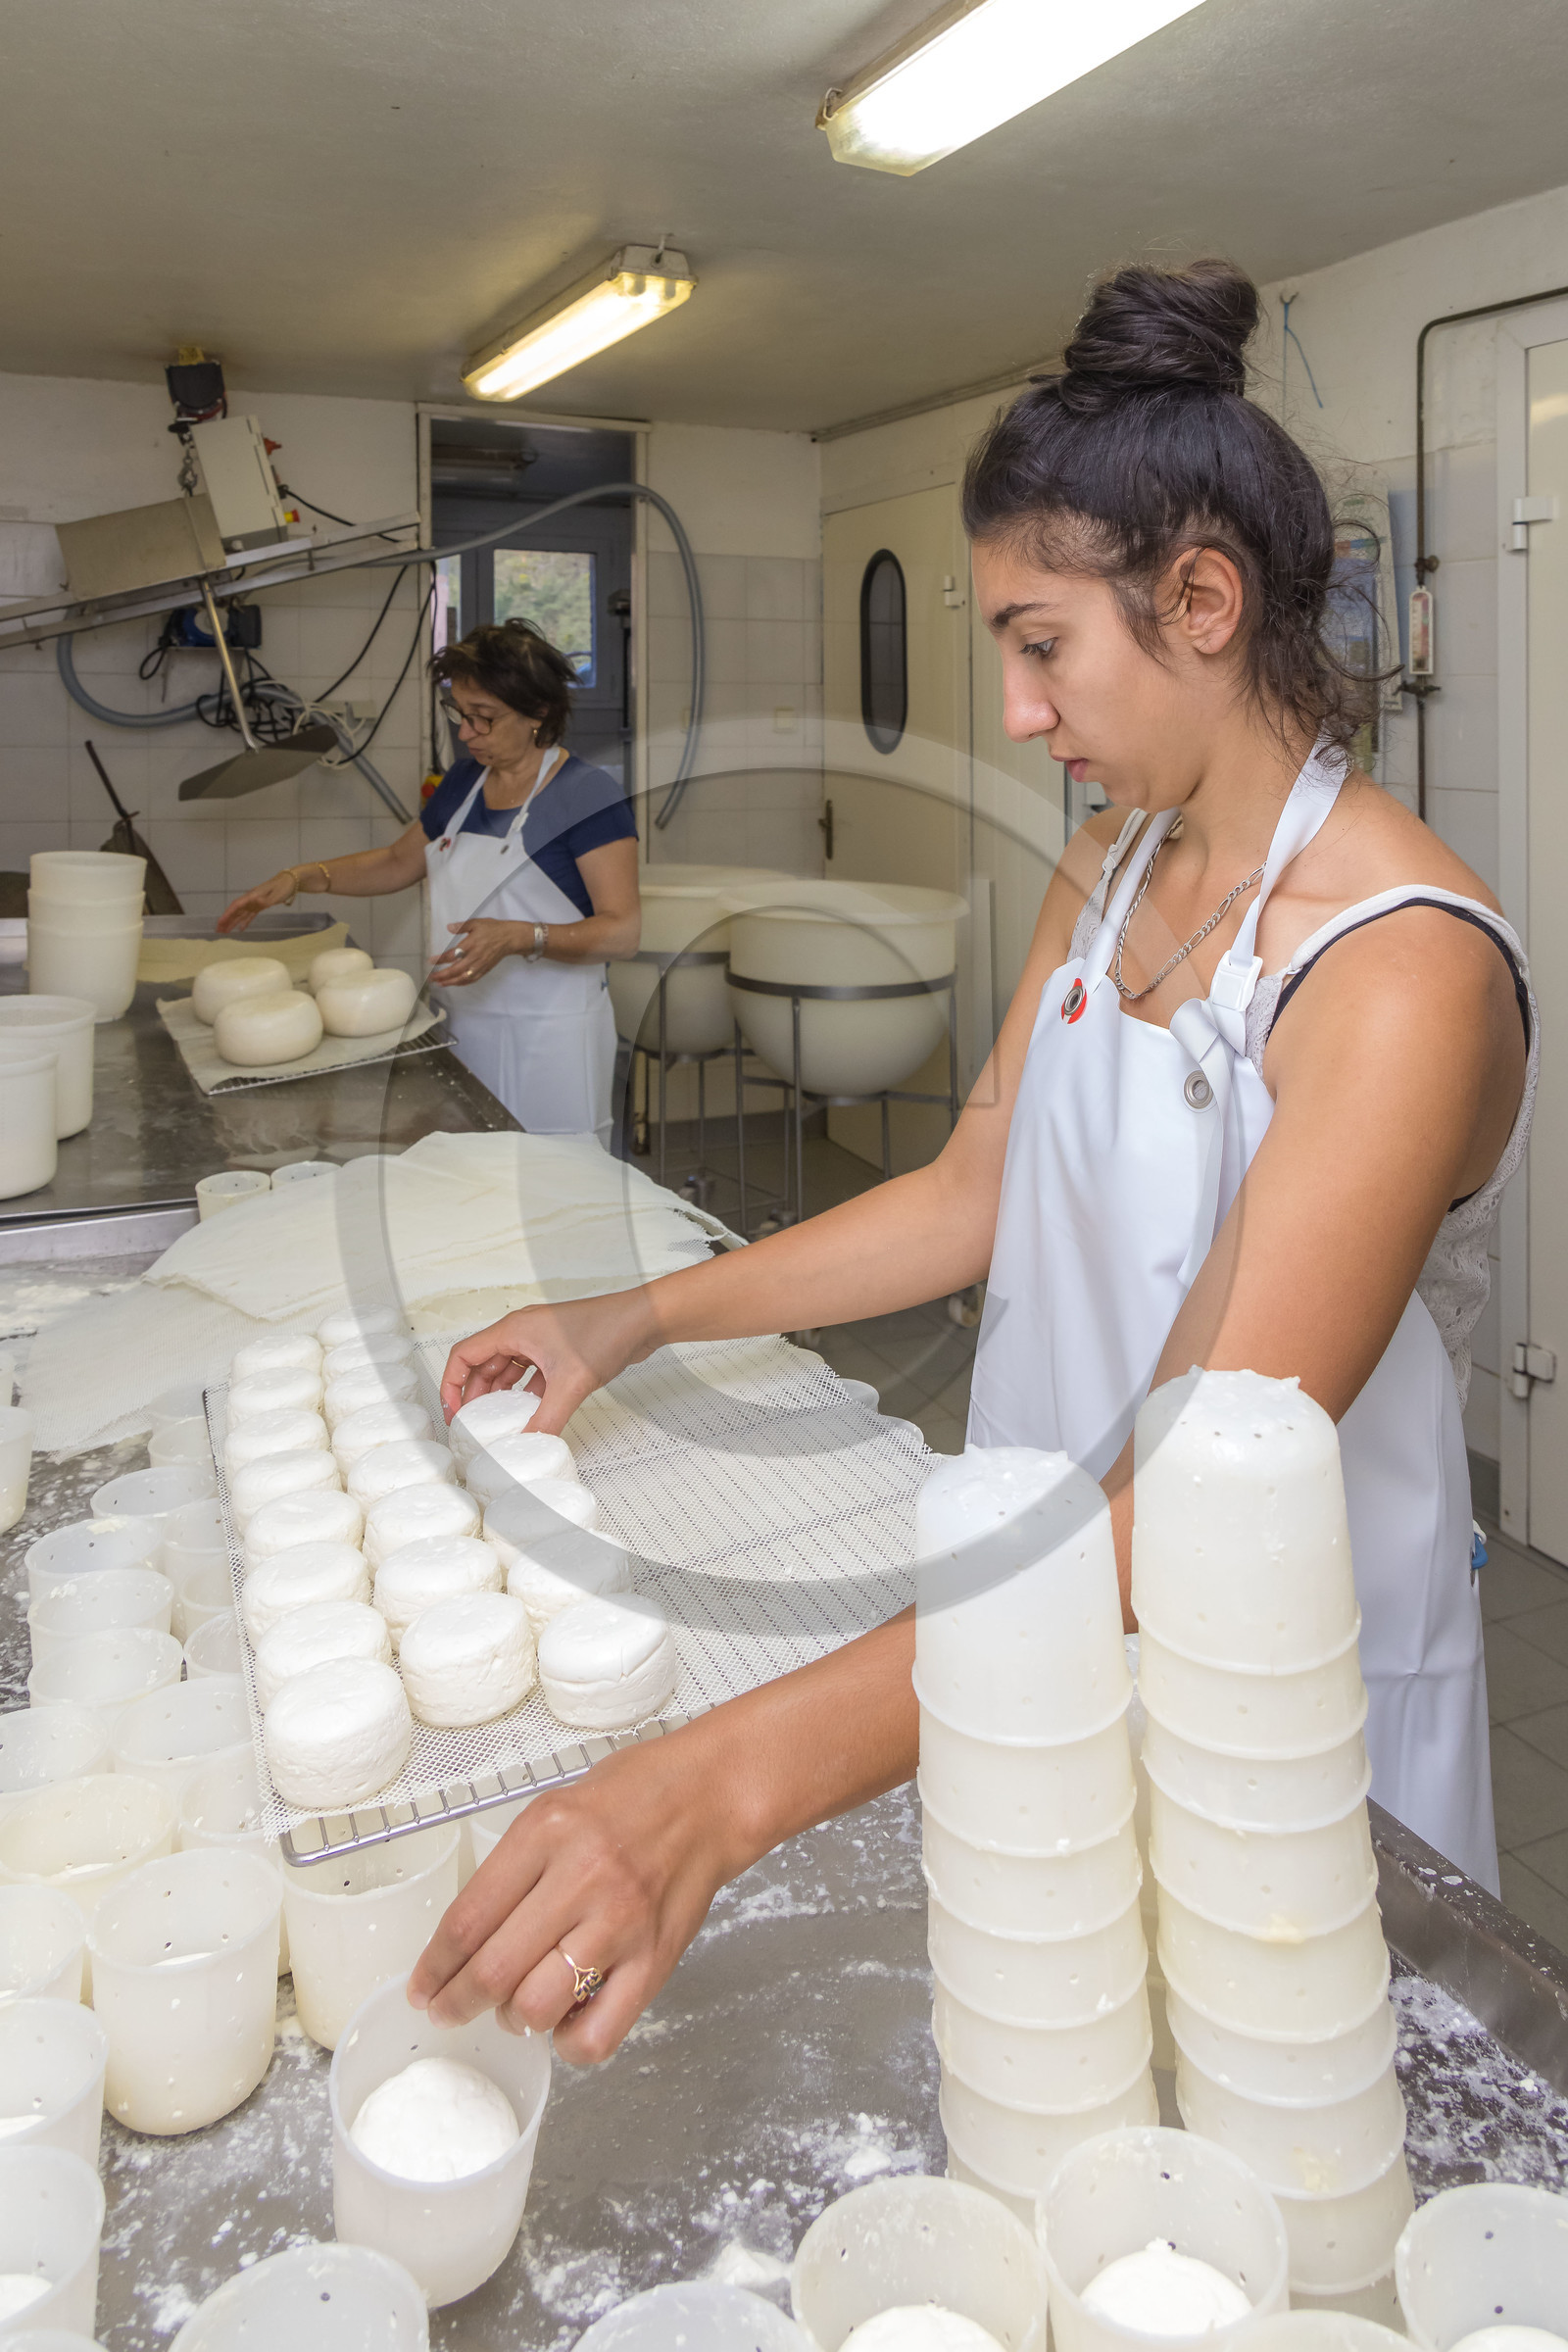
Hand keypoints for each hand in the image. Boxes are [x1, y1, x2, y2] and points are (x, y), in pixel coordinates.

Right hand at [216, 872, 297, 933]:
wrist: (290, 881)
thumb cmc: (283, 886)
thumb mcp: (275, 894)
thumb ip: (265, 900)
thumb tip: (256, 902)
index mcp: (252, 896)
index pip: (236, 906)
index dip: (228, 914)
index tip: (220, 922)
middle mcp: (250, 899)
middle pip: (235, 911)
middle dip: (226, 920)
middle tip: (218, 930)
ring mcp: (254, 902)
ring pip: (241, 914)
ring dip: (233, 922)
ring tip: (225, 931)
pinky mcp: (260, 905)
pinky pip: (249, 915)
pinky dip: (244, 922)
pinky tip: (241, 929)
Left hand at [407, 1727, 749, 2061]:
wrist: (712, 1796)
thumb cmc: (636, 1793)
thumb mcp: (557, 1806)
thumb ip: (515, 1866)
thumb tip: (468, 1938)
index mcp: (547, 1832)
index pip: (468, 1919)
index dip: (434, 1967)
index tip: (423, 1987)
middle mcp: (582, 1877)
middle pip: (494, 1970)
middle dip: (457, 2003)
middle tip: (448, 2010)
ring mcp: (621, 1922)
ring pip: (538, 2006)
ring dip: (513, 2020)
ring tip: (516, 2007)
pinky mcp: (655, 1959)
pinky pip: (599, 2033)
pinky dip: (570, 2042)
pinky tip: (567, 2020)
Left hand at [428, 918, 526, 987]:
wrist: (510, 938)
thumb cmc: (493, 929)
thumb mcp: (476, 922)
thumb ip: (462, 926)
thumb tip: (449, 927)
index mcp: (471, 944)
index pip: (453, 954)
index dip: (440, 959)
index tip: (431, 961)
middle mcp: (475, 957)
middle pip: (456, 969)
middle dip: (442, 975)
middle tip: (431, 977)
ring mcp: (480, 965)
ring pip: (463, 977)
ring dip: (450, 982)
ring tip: (440, 983)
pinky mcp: (485, 969)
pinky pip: (472, 979)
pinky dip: (462, 983)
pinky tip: (455, 983)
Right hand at [439, 1289, 656, 1434]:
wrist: (642, 1321)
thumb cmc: (606, 1331)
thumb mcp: (571, 1383)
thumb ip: (547, 1418)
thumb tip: (527, 1445)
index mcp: (513, 1330)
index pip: (464, 1354)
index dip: (452, 1384)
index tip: (454, 1412)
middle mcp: (522, 1332)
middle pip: (484, 1365)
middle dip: (476, 1395)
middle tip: (474, 1425)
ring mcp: (541, 1341)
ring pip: (508, 1370)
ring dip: (501, 1395)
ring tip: (498, 1423)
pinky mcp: (558, 1351)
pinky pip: (531, 1374)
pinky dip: (526, 1393)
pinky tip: (531, 1413)